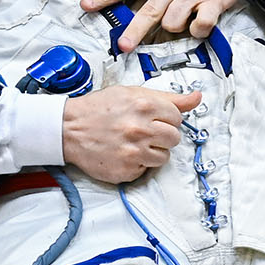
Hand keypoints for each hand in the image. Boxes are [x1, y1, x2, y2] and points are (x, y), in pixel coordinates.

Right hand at [60, 85, 200, 183]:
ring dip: (152, 152)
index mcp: (144, 106)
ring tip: (133, 143)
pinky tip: (123, 153)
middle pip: (174, 138)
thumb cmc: (99, 109)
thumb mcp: (132, 94)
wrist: (67, 129)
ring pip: (164, 158)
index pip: (177, 118)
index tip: (154, 119)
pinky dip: (137, 164)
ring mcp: (133, 152)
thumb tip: (197, 97)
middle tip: (144, 132)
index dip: (167, 118)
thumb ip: (168, 97)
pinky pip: (146, 170)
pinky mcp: (126, 171)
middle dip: (162, 135)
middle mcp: (140, 129)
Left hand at [84, 0, 253, 48]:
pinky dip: (199, 30)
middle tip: (123, 46)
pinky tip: (200, 26)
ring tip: (182, 20)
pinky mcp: (213, 3)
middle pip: (148, 12)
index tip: (86, 6)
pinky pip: (202, 25)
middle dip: (134, 31)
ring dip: (175, 28)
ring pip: (174, 23)